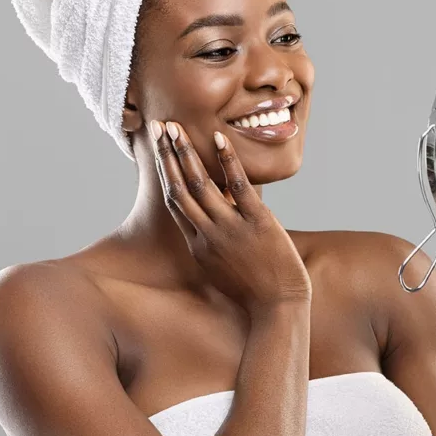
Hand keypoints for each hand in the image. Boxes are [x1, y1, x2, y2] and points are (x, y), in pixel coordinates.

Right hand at [152, 120, 311, 315]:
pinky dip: (227, 161)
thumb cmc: (252, 291)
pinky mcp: (256, 222)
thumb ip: (210, 245)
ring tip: (177, 127)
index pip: (174, 201)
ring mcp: (230, 227)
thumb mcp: (220, 268)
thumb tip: (207, 224)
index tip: (158, 150)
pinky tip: (219, 139)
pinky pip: (238, 186)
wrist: (277, 307)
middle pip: (179, 188)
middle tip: (159, 128)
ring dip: (186, 153)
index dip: (164, 173)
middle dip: (167, 155)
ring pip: (201, 184)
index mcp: (197, 245)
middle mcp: (207, 233)